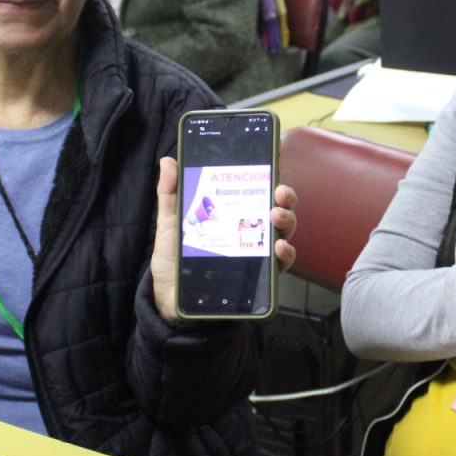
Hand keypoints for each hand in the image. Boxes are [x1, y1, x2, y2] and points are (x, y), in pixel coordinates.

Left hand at [152, 157, 298, 321]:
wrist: (170, 299)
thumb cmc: (173, 258)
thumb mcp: (170, 223)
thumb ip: (171, 193)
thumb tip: (169, 161)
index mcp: (232, 211)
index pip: (256, 188)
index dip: (270, 172)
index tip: (276, 156)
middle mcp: (249, 228)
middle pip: (276, 207)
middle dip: (285, 196)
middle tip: (280, 191)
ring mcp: (256, 251)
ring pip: (283, 231)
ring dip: (287, 220)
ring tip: (276, 215)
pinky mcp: (259, 276)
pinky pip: (281, 264)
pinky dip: (286, 254)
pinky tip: (279, 247)